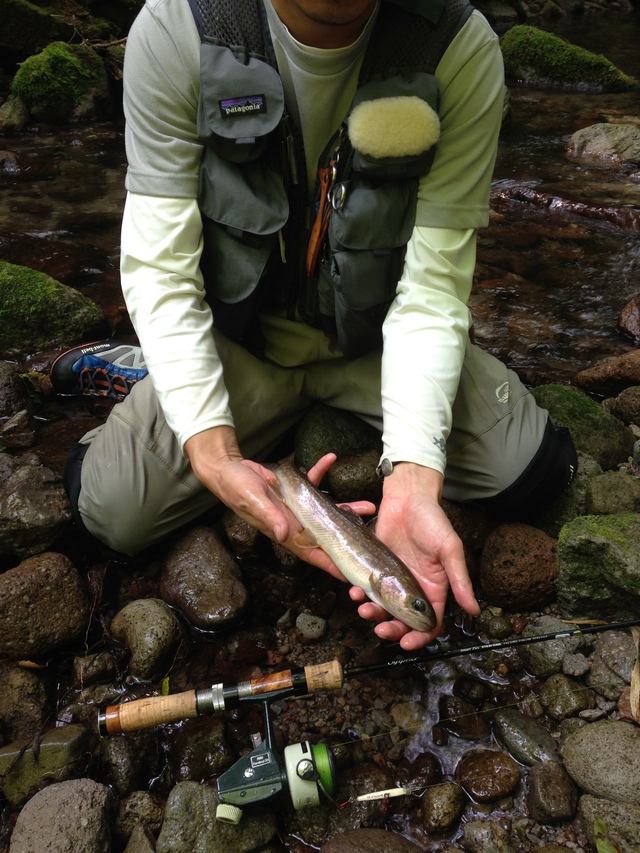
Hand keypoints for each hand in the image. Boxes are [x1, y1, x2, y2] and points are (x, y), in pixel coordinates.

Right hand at [185, 429, 373, 578]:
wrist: (228, 470)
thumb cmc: (236, 488)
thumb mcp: (253, 500)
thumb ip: (269, 515)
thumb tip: (284, 533)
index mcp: (284, 530)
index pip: (311, 553)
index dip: (330, 565)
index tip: (350, 575)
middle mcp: (294, 522)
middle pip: (327, 535)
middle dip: (350, 537)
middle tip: (372, 539)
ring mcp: (296, 507)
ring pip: (327, 512)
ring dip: (347, 508)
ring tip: (367, 505)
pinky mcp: (295, 490)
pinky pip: (313, 483)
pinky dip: (321, 472)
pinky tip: (330, 458)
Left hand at [350, 462, 478, 649]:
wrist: (407, 496)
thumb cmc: (433, 520)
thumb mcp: (450, 549)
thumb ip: (460, 580)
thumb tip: (474, 610)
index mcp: (434, 588)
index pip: (429, 623)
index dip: (420, 637)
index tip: (407, 643)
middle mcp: (413, 588)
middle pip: (403, 621)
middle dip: (392, 629)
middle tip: (381, 629)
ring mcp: (393, 579)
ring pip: (383, 608)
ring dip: (373, 614)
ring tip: (364, 609)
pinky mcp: (376, 567)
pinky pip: (367, 588)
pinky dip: (360, 593)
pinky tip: (355, 591)